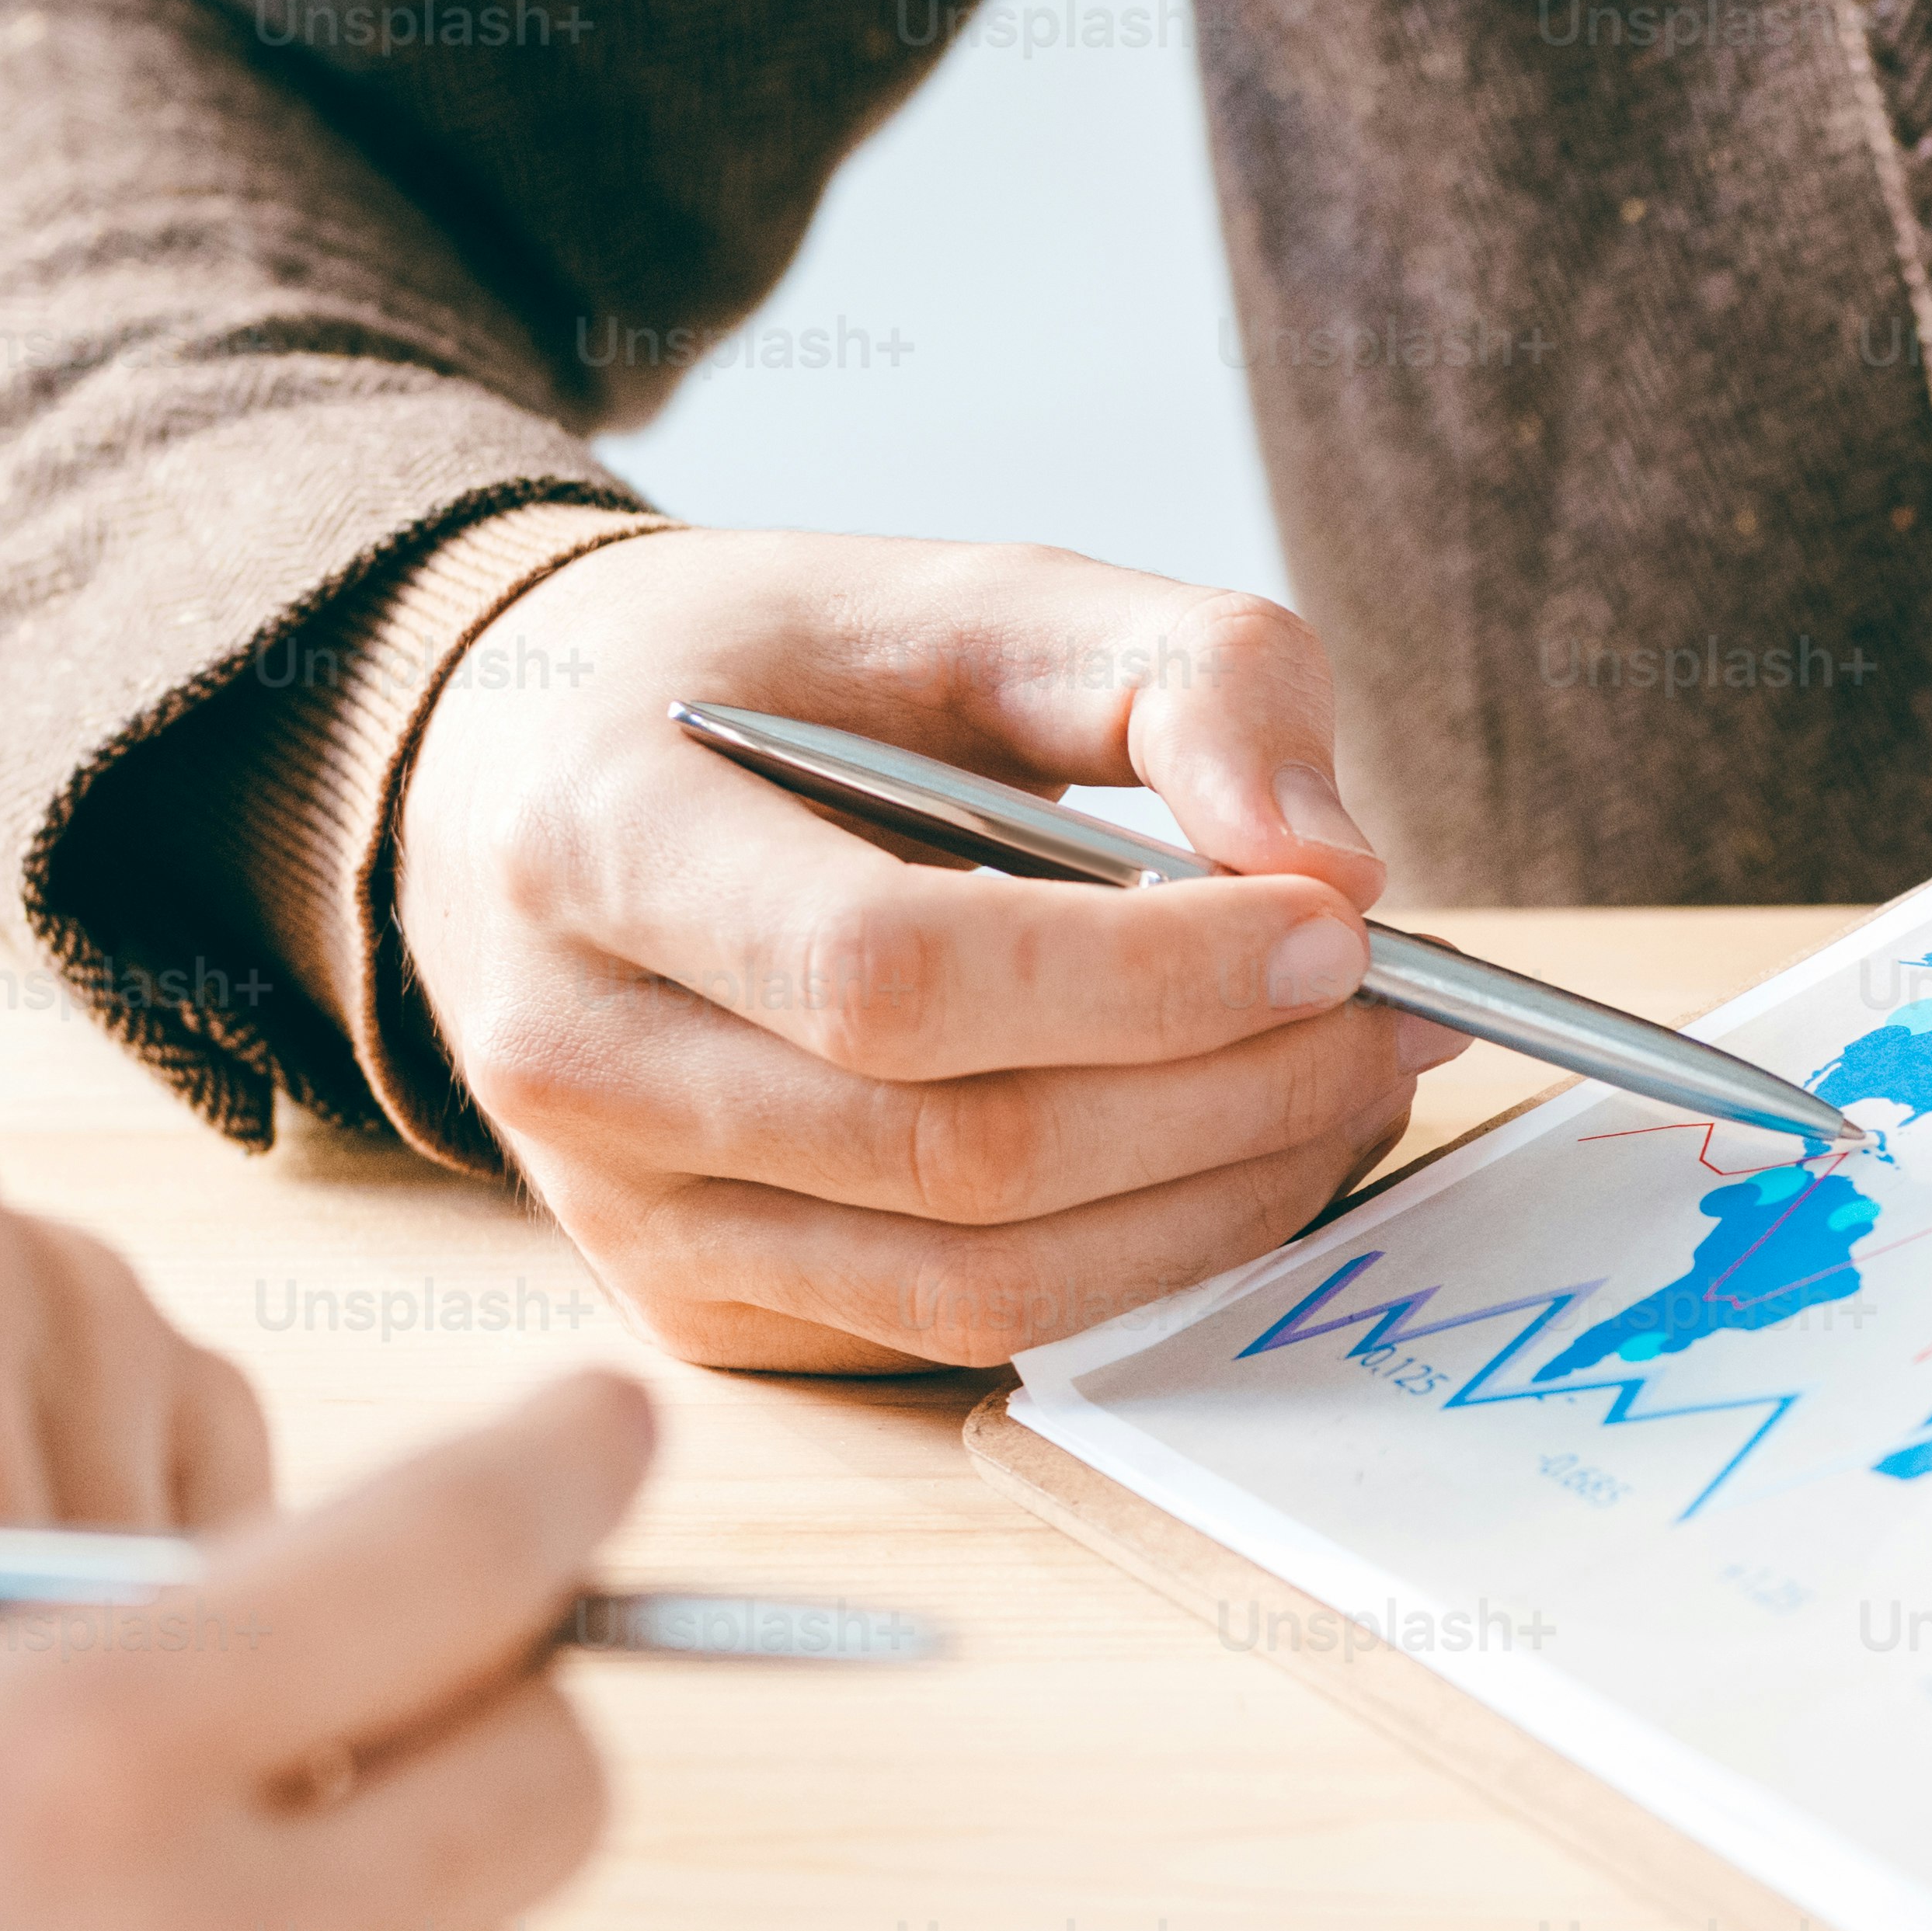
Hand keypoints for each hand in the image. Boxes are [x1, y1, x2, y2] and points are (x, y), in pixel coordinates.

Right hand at [394, 532, 1462, 1373]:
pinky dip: (1140, 1260)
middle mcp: (574, 1057)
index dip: (1147, 979)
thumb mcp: (972, 599)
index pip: (898, 976)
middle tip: (1394, 1017)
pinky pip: (962, 1332)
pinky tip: (1232, 1156)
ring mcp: (626, 1215)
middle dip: (1232, 1095)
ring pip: (982, 1283)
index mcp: (599, 844)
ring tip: (1347, 1088)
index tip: (1335, 932)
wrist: (537, 780)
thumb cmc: (775, 681)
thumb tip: (1339, 870)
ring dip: (1218, 1202)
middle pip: (967, 1153)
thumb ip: (1183, 677)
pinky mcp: (700, 1309)